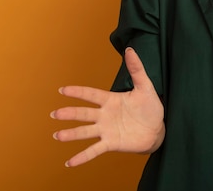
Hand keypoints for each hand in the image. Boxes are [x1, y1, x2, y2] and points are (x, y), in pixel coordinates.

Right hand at [51, 48, 164, 166]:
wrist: (158, 130)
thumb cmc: (151, 107)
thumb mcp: (145, 87)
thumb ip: (137, 69)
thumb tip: (130, 49)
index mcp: (110, 100)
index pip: (91, 94)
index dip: (78, 92)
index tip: (62, 90)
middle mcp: (104, 115)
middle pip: (84, 114)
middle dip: (69, 114)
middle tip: (55, 114)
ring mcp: (106, 130)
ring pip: (85, 132)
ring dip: (71, 134)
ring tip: (58, 136)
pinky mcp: (111, 144)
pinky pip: (94, 151)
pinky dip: (82, 157)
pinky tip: (70, 163)